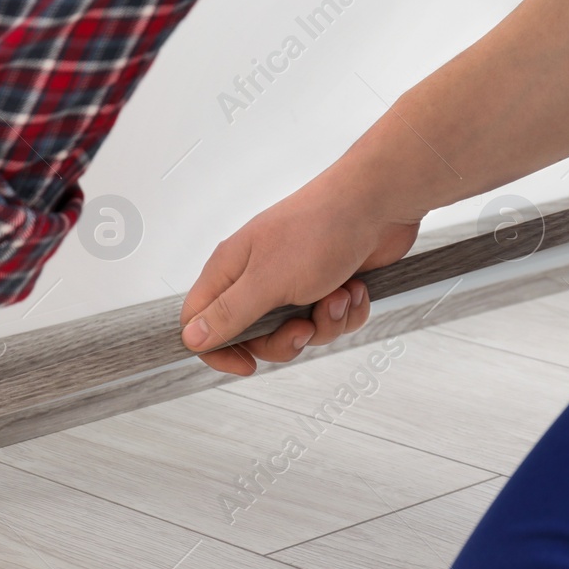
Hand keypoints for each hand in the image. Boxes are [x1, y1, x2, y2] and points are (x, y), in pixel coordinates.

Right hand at [180, 171, 421, 375]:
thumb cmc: (318, 231)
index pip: (200, 322)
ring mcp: (292, 283)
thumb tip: (190, 339)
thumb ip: (228, 314)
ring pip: (298, 332)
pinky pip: (329, 321)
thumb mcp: (266, 281)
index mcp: (231, 271)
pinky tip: (355, 288)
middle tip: (303, 326)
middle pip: (254, 337)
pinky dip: (346, 312)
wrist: (378, 204)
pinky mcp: (326, 286)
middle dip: (285, 340)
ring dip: (324, 323)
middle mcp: (257, 278)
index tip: (247, 364)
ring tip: (338, 295)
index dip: (218, 350)